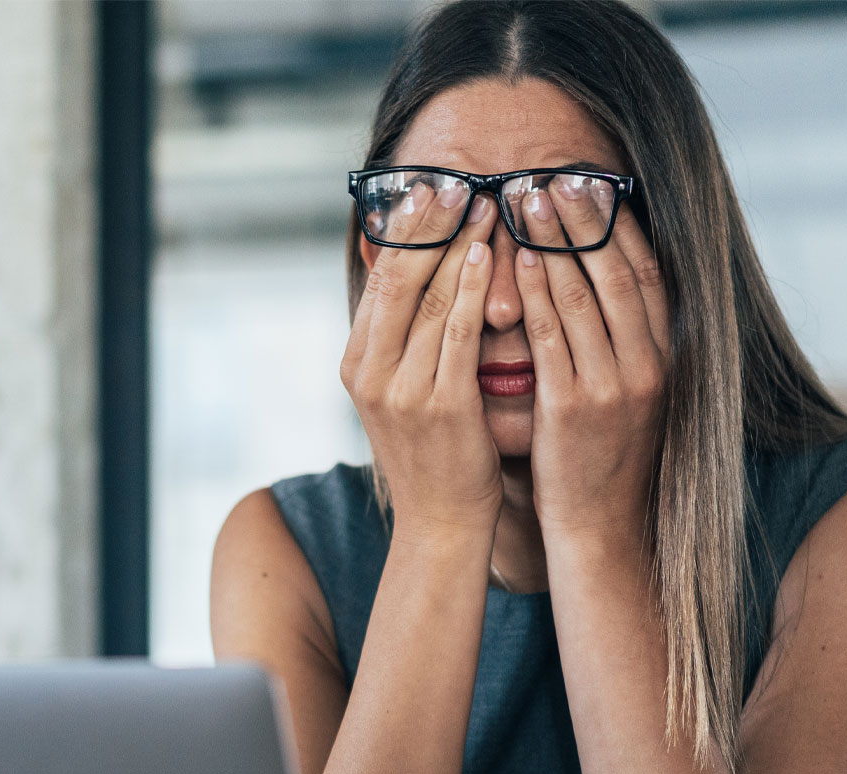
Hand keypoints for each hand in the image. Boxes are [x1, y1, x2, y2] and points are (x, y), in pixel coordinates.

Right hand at [340, 190, 502, 538]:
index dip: (404, 229)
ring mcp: (401, 389)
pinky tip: (490, 254)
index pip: (379, 279)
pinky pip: (458, 332)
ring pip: (431, 298)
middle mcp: (369, 372)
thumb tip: (415, 275)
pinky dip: (474, 288)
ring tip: (486, 203)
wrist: (442, 522)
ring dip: (461, 244)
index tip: (429, 187)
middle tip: (457, 179)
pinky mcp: (440, 404)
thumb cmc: (434, 451)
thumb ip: (403, 338)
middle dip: (429, 225)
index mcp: (356, 363)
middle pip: (399, 279)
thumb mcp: (402, 389)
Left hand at [512, 181, 670, 551]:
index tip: (595, 182)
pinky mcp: (575, 408)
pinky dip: (539, 294)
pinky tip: (520, 260)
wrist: (601, 528)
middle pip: (616, 273)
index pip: (646, 273)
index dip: (620, 224)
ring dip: (554, 242)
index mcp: (663, 357)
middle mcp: (648, 365)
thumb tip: (600, 286)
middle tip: (553, 174)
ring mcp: (614, 386)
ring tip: (527, 199)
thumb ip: (618, 342)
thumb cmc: (601, 457)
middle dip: (583, 219)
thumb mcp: (625, 393)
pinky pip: (554, 338)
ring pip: (584, 296)